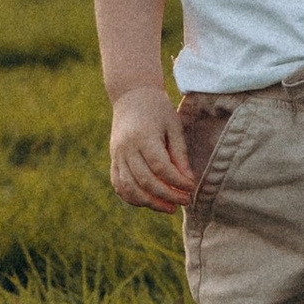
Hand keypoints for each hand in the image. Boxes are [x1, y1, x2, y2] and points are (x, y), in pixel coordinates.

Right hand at [108, 84, 192, 212]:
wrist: (131, 95)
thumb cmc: (158, 109)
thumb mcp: (174, 126)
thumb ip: (179, 154)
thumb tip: (187, 182)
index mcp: (143, 137)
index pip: (160, 168)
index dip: (177, 182)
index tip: (191, 187)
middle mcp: (126, 148)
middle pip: (145, 181)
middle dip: (167, 196)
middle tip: (185, 201)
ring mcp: (116, 155)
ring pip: (129, 188)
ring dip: (149, 203)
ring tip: (169, 208)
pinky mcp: (113, 160)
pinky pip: (119, 185)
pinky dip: (133, 198)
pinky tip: (149, 202)